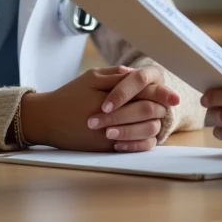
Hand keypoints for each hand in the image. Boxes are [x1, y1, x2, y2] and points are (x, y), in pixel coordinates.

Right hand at [21, 66, 179, 151]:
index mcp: (110, 95)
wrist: (46, 120)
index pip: (142, 91)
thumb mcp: (91, 78)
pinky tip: (144, 132)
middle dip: (161, 107)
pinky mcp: (106, 148)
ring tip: (157, 117)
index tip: (175, 97)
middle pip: (147, 110)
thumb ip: (116, 75)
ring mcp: (109, 134)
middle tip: (171, 105)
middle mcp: (111, 116)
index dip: (161, 93)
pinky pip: (134, 146)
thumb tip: (137, 73)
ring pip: (145, 130)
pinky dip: (143, 140)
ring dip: (154, 123)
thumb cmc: (69, 96)